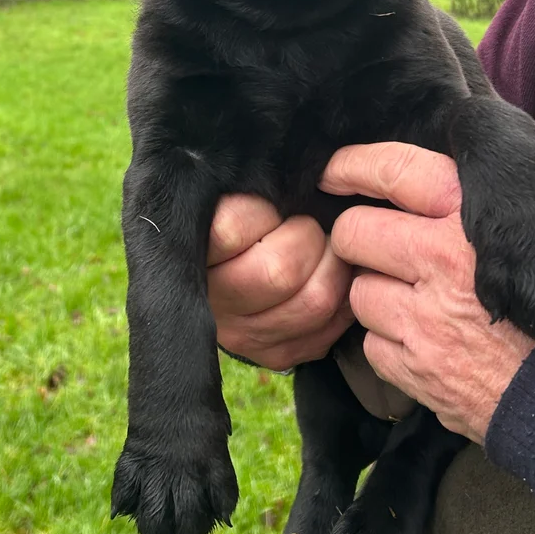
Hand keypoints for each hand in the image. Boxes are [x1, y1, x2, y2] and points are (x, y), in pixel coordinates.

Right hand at [207, 195, 353, 371]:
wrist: (222, 265)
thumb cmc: (232, 215)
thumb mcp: (225, 193)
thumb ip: (246, 186)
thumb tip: (286, 180)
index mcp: (192, 254)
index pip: (231, 229)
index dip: (263, 209)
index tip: (268, 205)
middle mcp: (213, 303)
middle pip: (280, 271)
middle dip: (308, 236)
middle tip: (306, 224)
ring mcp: (244, 336)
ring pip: (314, 301)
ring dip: (333, 266)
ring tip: (324, 249)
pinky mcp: (274, 354)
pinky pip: (328, 329)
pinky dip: (342, 299)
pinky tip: (329, 279)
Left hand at [322, 142, 534, 442]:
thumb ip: (495, 211)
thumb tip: (443, 192)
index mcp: (477, 219)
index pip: (394, 170)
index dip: (354, 166)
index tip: (334, 173)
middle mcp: (441, 261)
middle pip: (355, 232)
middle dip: (357, 240)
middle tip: (375, 249)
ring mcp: (424, 318)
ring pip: (357, 291)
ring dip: (375, 297)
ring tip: (413, 304)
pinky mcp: (416, 368)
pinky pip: (370, 344)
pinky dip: (388, 344)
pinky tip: (422, 344)